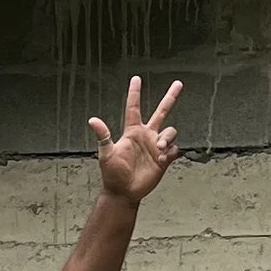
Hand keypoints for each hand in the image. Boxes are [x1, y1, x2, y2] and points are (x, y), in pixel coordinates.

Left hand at [88, 76, 181, 205]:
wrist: (124, 192)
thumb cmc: (113, 173)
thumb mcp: (106, 154)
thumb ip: (103, 136)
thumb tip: (92, 120)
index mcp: (132, 132)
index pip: (133, 108)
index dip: (135, 93)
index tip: (136, 79)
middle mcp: (146, 136)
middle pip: (161, 112)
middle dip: (170, 97)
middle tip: (178, 83)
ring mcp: (156, 146)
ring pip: (170, 131)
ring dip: (166, 137)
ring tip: (158, 148)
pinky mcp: (164, 158)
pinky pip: (174, 148)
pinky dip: (169, 151)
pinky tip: (161, 159)